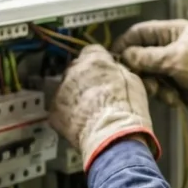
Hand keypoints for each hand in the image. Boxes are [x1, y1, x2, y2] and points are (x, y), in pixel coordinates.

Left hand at [50, 45, 159, 170]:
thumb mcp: (133, 80)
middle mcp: (74, 70)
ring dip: (74, 94)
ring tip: (89, 109)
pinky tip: (80, 121)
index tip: (103, 69)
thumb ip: (118, 70)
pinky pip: (59, 107)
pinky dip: (67, 113)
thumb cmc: (128, 110)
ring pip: (66, 87)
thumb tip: (114, 70)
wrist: (113, 136)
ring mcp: (61, 91)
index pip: (92, 50)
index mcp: (95, 60)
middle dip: (84, 77)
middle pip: (76, 68)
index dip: (99, 61)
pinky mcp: (53, 111)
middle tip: (97, 92)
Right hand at [112, 20, 187, 129]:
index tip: (115, 59)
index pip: (140, 32)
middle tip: (147, 82)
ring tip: (167, 93)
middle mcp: (172, 45)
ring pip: (150, 74)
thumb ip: (146, 56)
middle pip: (142, 56)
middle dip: (143, 71)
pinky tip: (177, 99)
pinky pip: (161, 88)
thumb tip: (125, 55)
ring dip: (156, 86)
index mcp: (173, 32)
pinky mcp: (179, 83)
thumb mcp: (174, 59)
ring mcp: (175, 65)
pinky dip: (166, 94)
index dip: (125, 44)